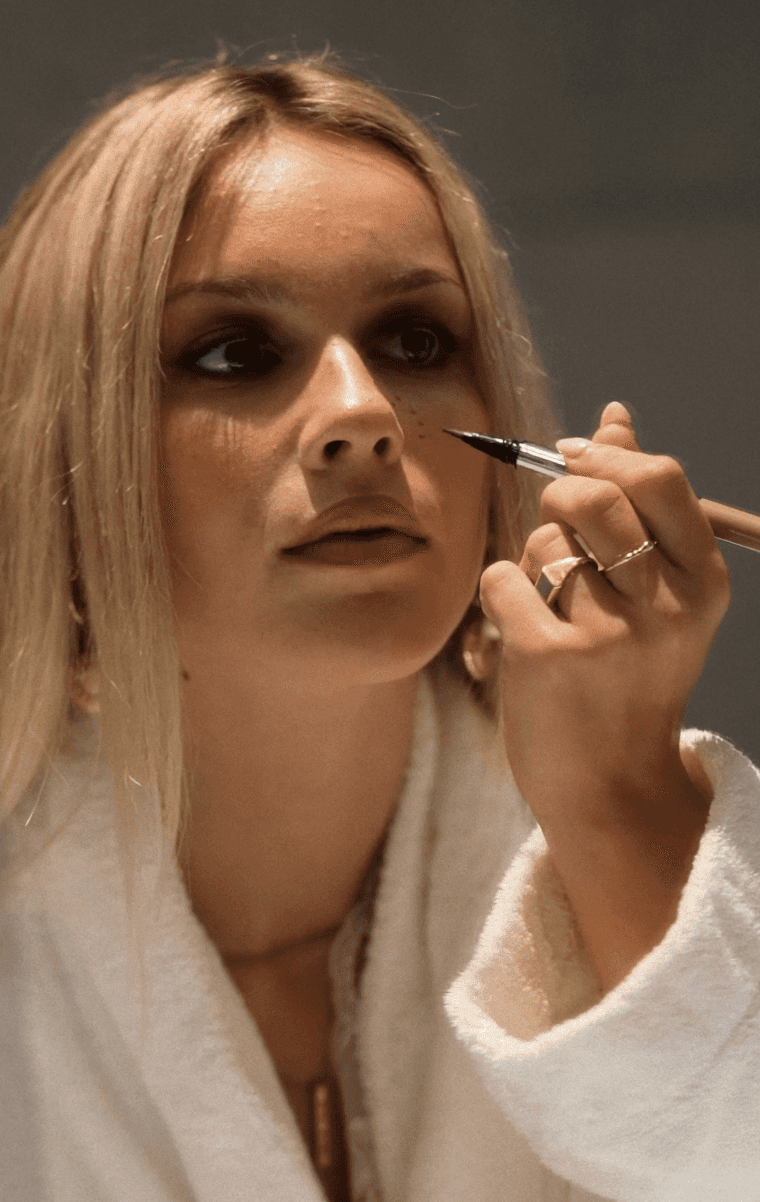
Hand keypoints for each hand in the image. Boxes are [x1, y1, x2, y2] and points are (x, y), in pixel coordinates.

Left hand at [479, 402, 730, 990]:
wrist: (607, 786)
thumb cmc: (624, 679)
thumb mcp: (656, 596)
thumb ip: (636, 503)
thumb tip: (615, 415)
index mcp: (703, 583)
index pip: (659, 478)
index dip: (605, 456)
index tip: (569, 455)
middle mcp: (667, 605)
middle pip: (595, 495)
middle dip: (558, 499)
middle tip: (553, 531)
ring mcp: (610, 632)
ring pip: (543, 542)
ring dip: (530, 563)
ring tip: (547, 608)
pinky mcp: (549, 656)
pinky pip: (500, 579)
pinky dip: (496, 601)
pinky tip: (516, 637)